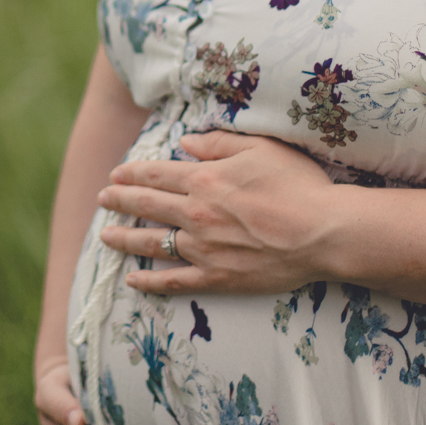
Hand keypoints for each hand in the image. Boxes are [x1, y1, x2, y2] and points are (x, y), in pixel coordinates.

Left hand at [96, 130, 339, 295]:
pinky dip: (150, 282)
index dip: (132, 173)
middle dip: (119, 202)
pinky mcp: (216, 277)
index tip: (116, 174)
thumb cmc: (297, 185)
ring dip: (124, 239)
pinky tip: (133, 281)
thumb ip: (218, 143)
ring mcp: (203, 248)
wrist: (323, 232)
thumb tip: (184, 142)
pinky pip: (174, 281)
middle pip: (146, 206)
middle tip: (102, 200)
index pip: (156, 174)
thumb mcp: (260, 148)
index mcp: (204, 179)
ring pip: (151, 243)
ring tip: (104, 237)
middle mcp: (195, 214)